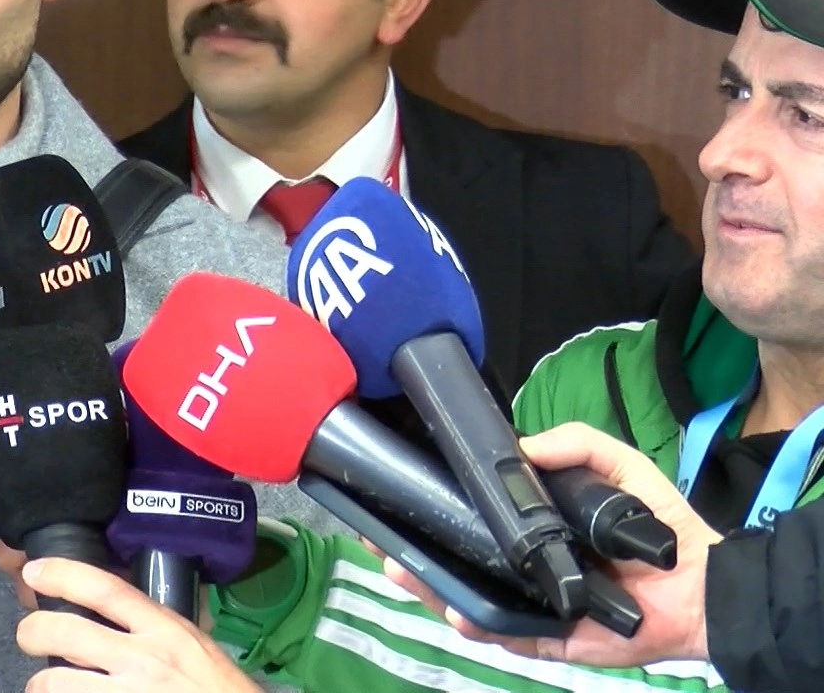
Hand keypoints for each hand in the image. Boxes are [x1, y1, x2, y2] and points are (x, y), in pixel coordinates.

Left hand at [15, 558, 262, 691]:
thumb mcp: (197, 648)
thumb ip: (157, 630)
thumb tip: (115, 613)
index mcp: (165, 632)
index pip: (105, 589)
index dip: (63, 574)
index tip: (36, 570)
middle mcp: (144, 661)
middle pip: (66, 631)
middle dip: (32, 631)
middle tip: (28, 636)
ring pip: (55, 681)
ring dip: (40, 684)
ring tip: (44, 686)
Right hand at [381, 422, 720, 667]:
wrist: (704, 585)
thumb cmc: (662, 526)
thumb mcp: (620, 466)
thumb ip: (576, 444)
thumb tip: (519, 446)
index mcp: (534, 530)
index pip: (474, 522)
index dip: (436, 511)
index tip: (401, 494)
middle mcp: (525, 567)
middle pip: (458, 563)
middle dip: (415, 553)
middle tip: (379, 538)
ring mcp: (534, 605)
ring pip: (470, 600)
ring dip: (432, 589)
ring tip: (400, 568)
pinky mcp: (552, 639)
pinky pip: (510, 635)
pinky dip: (483, 626)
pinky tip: (457, 610)